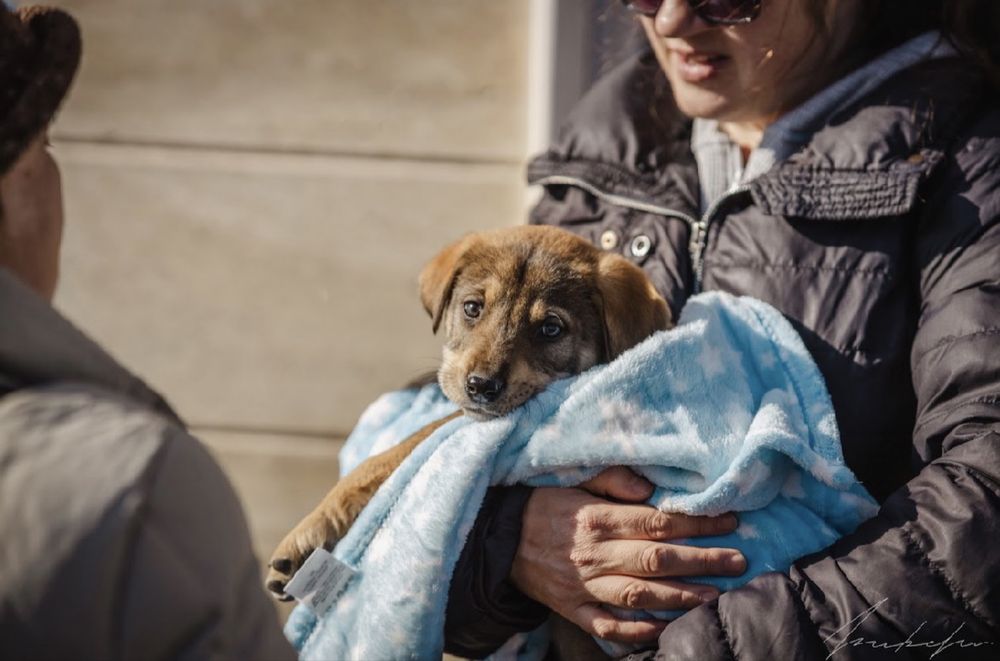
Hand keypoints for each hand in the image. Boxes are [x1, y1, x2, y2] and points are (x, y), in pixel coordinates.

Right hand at [510, 467, 744, 643]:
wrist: (496, 538)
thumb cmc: (542, 503)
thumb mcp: (573, 479)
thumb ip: (613, 479)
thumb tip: (651, 487)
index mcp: (597, 519)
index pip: (658, 521)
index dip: (697, 523)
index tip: (730, 522)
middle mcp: (595, 554)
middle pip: (658, 559)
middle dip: (703, 560)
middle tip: (739, 561)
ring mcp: (584, 586)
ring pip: (640, 595)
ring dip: (681, 597)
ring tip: (714, 595)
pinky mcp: (572, 609)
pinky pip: (608, 626)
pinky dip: (637, 632)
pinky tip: (665, 628)